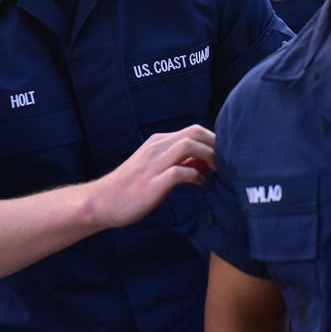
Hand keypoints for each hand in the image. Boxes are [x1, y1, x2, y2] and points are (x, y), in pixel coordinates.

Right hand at [89, 124, 215, 227]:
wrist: (102, 201)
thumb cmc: (131, 186)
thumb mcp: (157, 167)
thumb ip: (180, 161)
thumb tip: (206, 160)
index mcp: (159, 142)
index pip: (194, 130)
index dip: (213, 140)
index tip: (225, 155)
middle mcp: (157, 147)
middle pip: (195, 132)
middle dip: (215, 143)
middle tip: (228, 161)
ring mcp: (154, 164)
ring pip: (188, 145)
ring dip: (208, 156)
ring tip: (217, 170)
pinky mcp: (153, 182)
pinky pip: (180, 172)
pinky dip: (195, 176)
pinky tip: (200, 185)